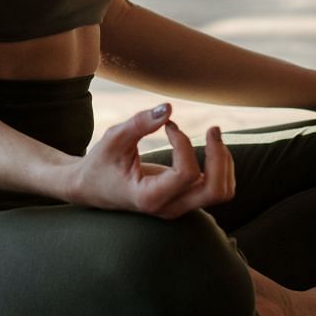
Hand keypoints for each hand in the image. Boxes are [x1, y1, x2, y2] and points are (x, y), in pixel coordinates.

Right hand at [66, 103, 235, 218]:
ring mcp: (179, 206)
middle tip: (212, 129)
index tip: (169, 126)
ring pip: (222, 192)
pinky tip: (208, 147)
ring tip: (213, 137)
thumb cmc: (101, 163)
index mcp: (150, 197)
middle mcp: (169, 207)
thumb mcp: (114, 139)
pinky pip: (216, 188)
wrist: (91, 188)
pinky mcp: (184, 200)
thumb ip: (140, 123)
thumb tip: (169, 108)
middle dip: (221, 157)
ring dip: (224, 162)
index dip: (184, 144)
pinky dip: (221, 167)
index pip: (187, 174)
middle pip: (216, 191)